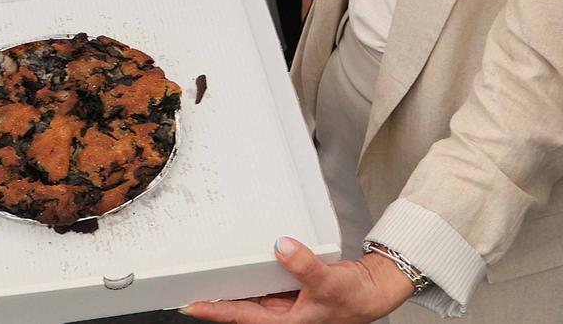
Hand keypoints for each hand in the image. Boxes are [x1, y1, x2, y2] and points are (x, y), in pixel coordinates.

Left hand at [184, 238, 414, 323]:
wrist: (373, 292)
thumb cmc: (353, 299)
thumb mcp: (327, 283)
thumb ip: (304, 265)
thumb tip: (281, 246)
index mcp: (283, 323)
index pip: (239, 316)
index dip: (213, 310)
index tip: (189, 303)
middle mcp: (280, 315)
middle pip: (240, 305)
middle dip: (217, 295)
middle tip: (191, 282)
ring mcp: (285, 302)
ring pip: (252, 293)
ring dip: (235, 283)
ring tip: (211, 270)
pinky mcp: (293, 289)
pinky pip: (267, 280)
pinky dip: (256, 270)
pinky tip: (247, 260)